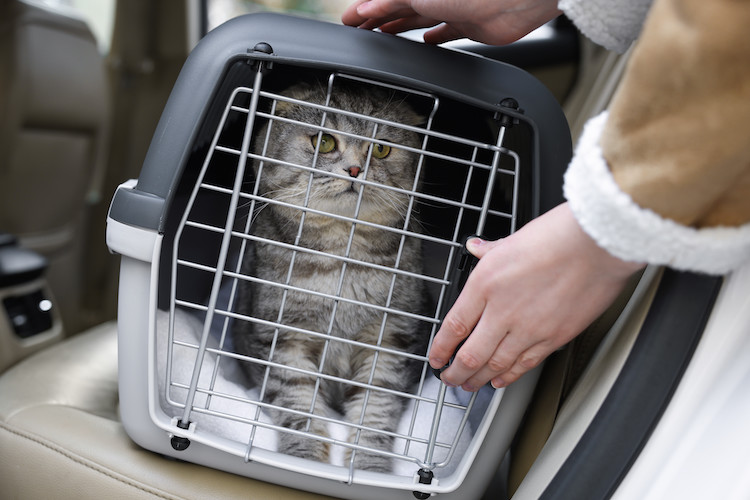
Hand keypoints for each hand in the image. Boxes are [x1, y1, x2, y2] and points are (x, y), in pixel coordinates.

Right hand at [342, 0, 561, 44]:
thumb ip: (391, 1)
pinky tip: (425, 43)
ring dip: (399, 28)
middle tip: (360, 31)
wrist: (514, 0)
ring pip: (417, 20)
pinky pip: (445, 33)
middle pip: (398, 8)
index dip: (365, 9)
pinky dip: (432, 39)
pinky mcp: (468, 26)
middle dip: (377, 19)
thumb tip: (365, 6)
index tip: (349, 21)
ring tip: (383, 37)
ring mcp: (451, 9)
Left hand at [428, 203, 644, 390]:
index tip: (435, 357)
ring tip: (469, 386)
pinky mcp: (554, 338)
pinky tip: (501, 380)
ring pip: (495, 364)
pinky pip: (524, 364)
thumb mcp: (512, 238)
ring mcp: (528, 328)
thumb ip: (490, 250)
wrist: (597, 244)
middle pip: (470, 354)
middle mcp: (503, 310)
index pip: (454, 326)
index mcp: (486, 284)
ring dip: (478, 380)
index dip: (441, 348)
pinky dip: (509, 376)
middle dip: (455, 373)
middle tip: (449, 379)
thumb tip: (476, 248)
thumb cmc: (559, 236)